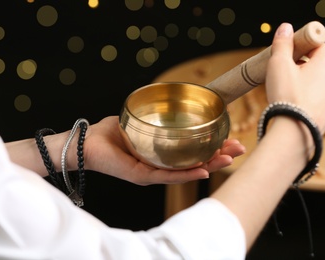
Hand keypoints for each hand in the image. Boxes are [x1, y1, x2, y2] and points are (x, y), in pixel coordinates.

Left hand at [83, 116, 245, 184]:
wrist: (85, 143)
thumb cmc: (109, 132)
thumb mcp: (138, 120)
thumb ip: (155, 115)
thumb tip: (174, 101)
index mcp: (162, 154)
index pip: (192, 152)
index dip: (213, 146)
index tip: (231, 138)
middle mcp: (161, 166)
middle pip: (195, 163)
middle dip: (219, 156)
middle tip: (239, 149)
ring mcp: (153, 173)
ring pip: (187, 171)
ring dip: (210, 164)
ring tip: (229, 158)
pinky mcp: (142, 176)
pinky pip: (168, 176)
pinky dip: (187, 174)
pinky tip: (204, 170)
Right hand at [265, 23, 324, 132]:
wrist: (294, 131)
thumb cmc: (287, 96)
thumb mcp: (278, 65)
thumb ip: (282, 44)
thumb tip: (285, 28)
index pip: (316, 45)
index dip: (300, 48)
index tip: (286, 55)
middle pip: (317, 64)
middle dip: (301, 66)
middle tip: (282, 74)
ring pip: (317, 82)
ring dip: (304, 82)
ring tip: (286, 91)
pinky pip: (317, 97)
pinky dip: (306, 97)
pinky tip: (293, 103)